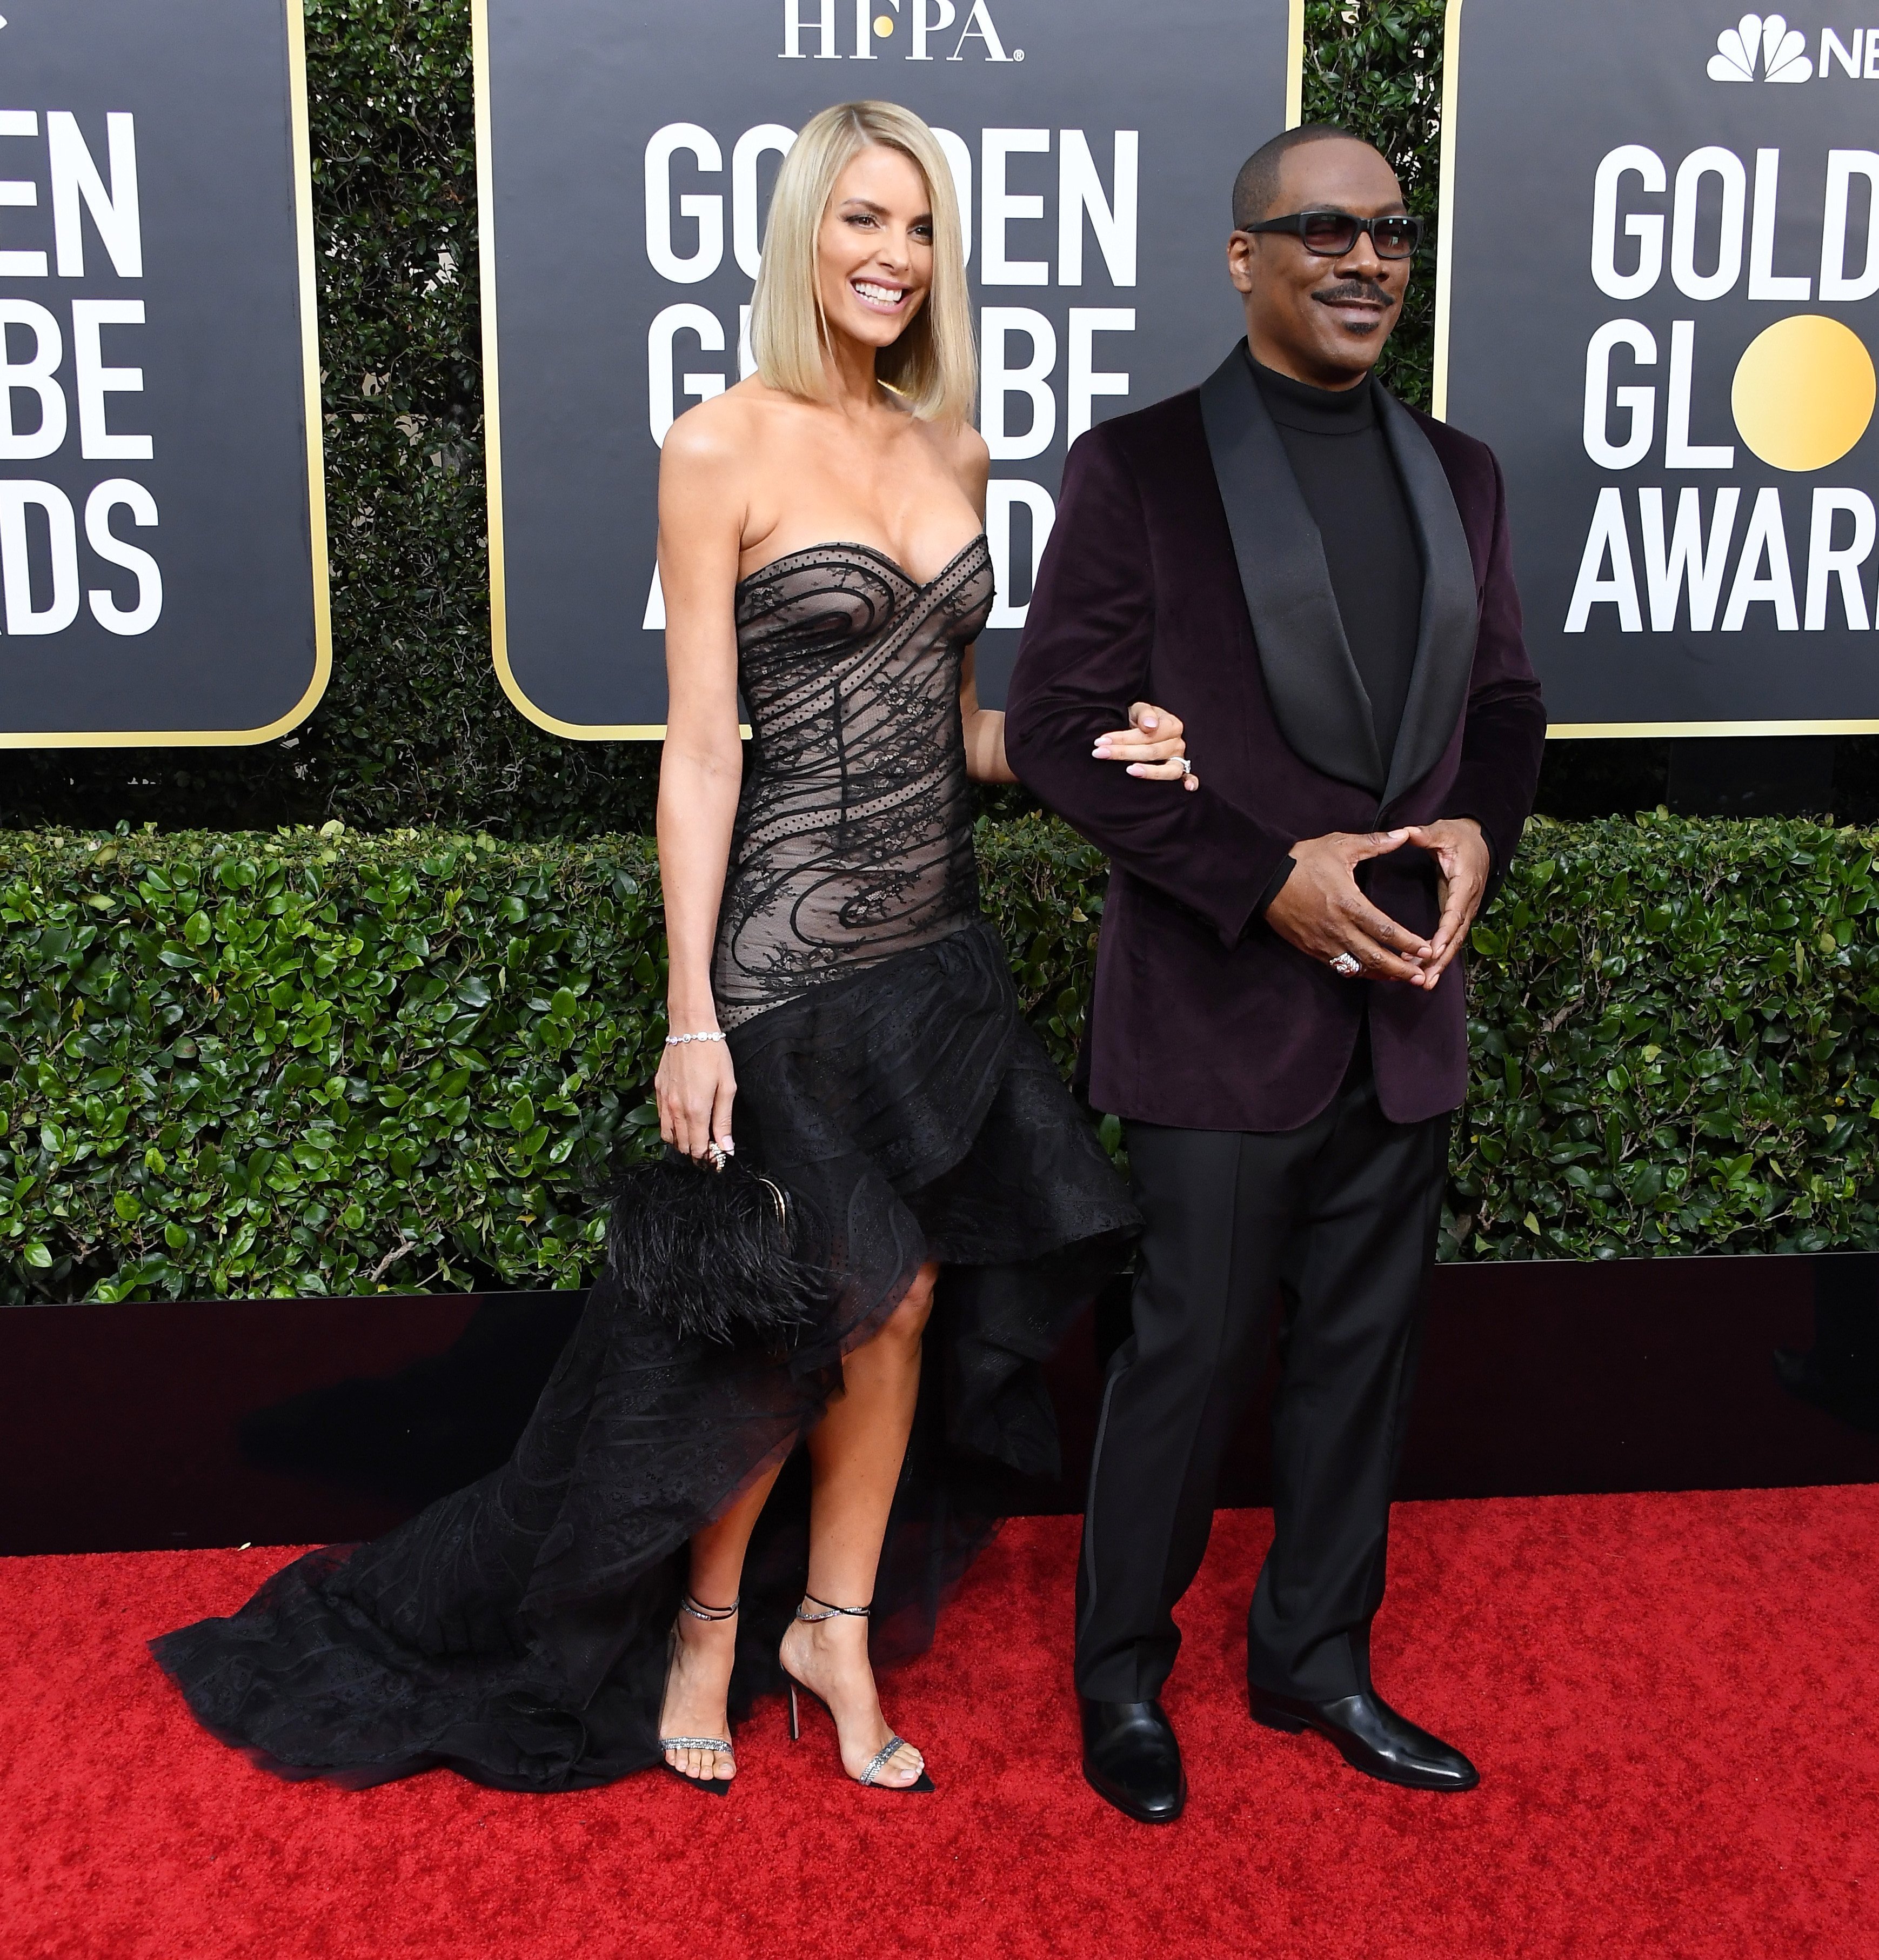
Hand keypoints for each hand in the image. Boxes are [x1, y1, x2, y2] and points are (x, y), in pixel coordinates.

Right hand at [656, 1035, 736, 1159]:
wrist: (689, 1029)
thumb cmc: (712, 1054)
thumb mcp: (727, 1087)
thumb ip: (724, 1120)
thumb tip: (726, 1148)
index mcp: (696, 1110)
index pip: (698, 1149)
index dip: (709, 1159)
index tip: (718, 1158)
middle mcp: (676, 1110)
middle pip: (683, 1146)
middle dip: (697, 1153)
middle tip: (711, 1148)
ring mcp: (664, 1101)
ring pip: (668, 1137)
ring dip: (683, 1142)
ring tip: (697, 1137)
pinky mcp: (658, 1092)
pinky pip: (661, 1120)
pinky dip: (671, 1128)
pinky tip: (684, 1121)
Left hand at [1091, 702, 1198, 790]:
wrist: (1142, 727)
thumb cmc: (1140, 719)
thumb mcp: (1139, 709)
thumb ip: (1144, 714)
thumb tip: (1150, 726)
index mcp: (1171, 725)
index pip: (1147, 734)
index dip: (1123, 738)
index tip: (1101, 741)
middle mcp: (1177, 743)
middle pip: (1152, 752)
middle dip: (1124, 753)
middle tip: (1100, 754)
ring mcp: (1180, 758)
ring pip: (1167, 769)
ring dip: (1149, 772)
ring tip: (1129, 771)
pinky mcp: (1180, 771)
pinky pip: (1188, 778)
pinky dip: (1191, 782)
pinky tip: (1187, 789)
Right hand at [1263, 830, 1434, 986]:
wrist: (1263, 879)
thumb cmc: (1302, 860)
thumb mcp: (1339, 845)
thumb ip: (1375, 843)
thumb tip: (1405, 834)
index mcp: (1348, 903)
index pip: (1385, 930)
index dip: (1409, 943)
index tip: (1428, 949)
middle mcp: (1338, 928)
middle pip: (1375, 957)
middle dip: (1401, 969)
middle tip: (1422, 977)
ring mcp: (1323, 942)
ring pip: (1358, 967)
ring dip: (1382, 975)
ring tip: (1402, 978)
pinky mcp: (1311, 948)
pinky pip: (1339, 966)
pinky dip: (1359, 972)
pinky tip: (1371, 972)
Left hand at [1400, 819, 1489, 985]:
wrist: (1480, 839)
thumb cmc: (1459, 835)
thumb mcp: (1442, 831)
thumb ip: (1425, 835)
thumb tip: (1406, 832)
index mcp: (1465, 883)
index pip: (1456, 913)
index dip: (1445, 933)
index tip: (1432, 951)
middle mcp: (1468, 902)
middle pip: (1457, 936)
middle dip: (1442, 959)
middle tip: (1425, 979)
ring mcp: (1465, 910)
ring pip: (1455, 942)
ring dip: (1440, 963)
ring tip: (1423, 983)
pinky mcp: (1458, 914)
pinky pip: (1450, 938)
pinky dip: (1438, 955)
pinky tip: (1421, 968)